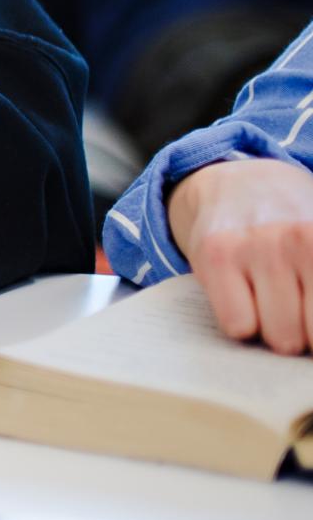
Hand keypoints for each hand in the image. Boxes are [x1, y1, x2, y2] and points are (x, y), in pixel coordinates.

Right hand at [165, 156, 312, 354]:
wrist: (243, 184)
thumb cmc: (298, 231)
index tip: (307, 311)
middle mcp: (297, 242)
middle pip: (310, 336)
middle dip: (304, 333)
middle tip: (296, 306)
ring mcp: (255, 247)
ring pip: (278, 336)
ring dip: (275, 329)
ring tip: (272, 301)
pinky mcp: (215, 255)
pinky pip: (237, 325)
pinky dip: (240, 321)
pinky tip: (242, 296)